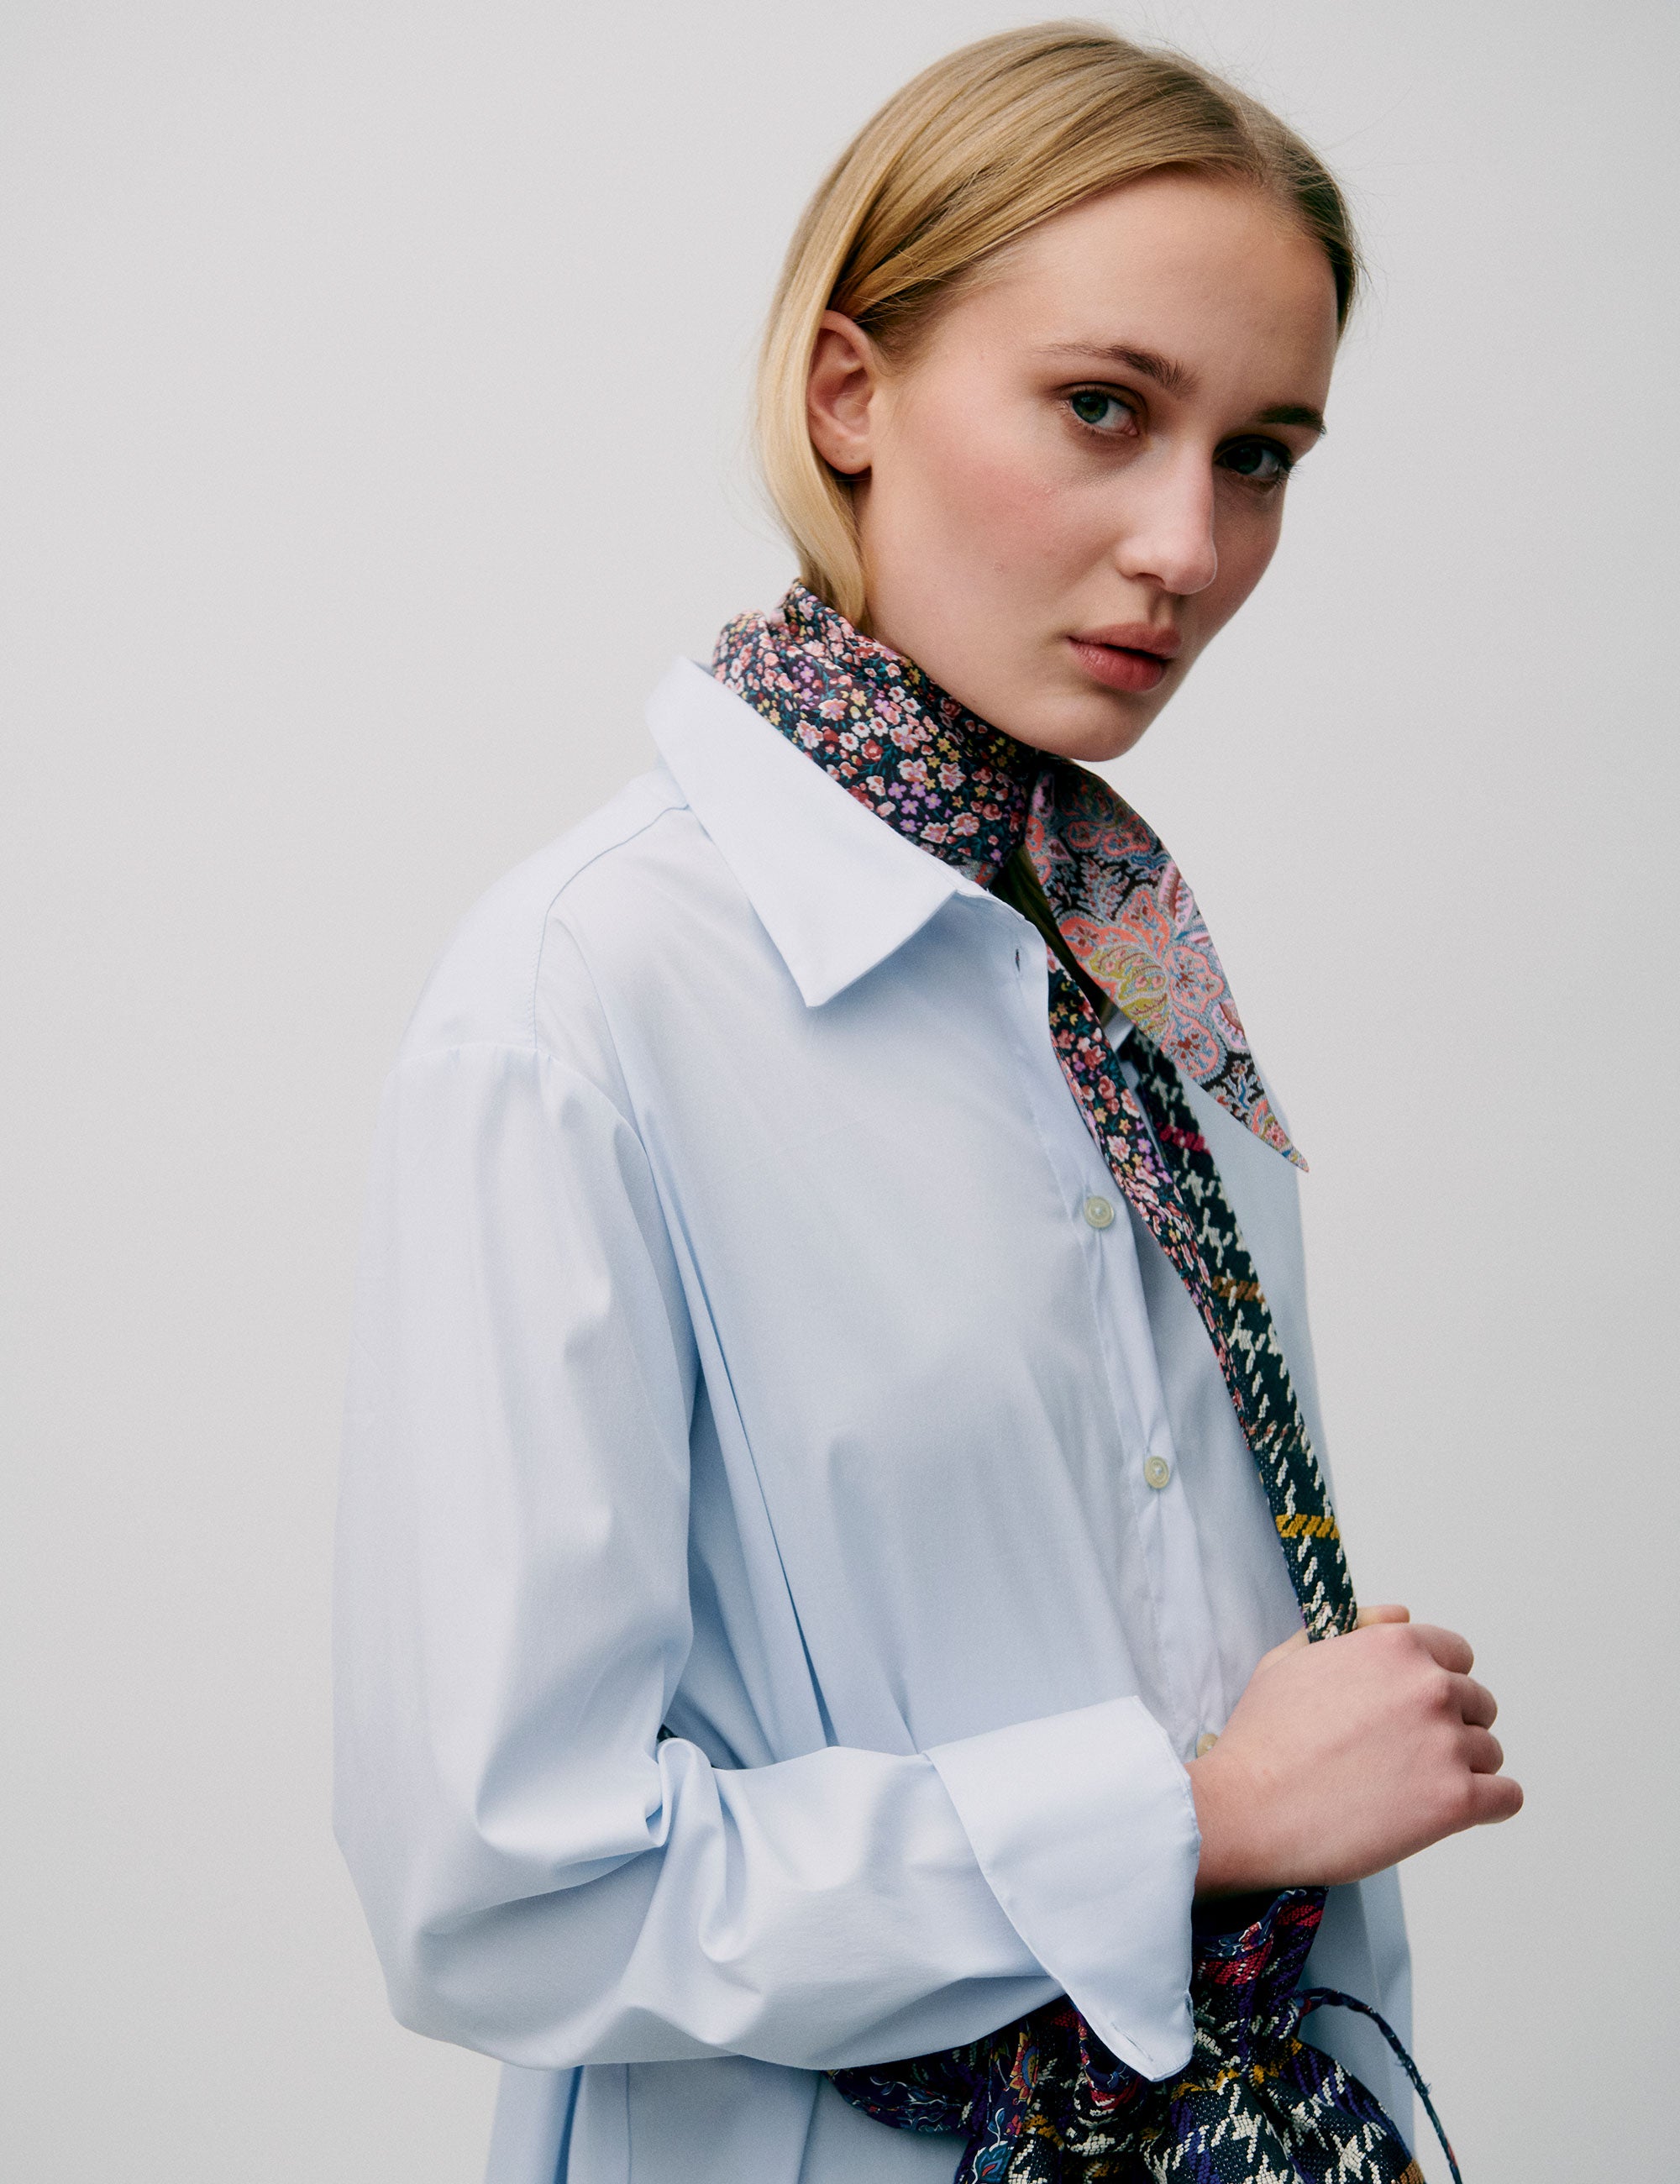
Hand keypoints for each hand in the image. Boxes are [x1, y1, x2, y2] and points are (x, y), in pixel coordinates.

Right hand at [1187, 1605, 1522, 1893]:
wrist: (1247, 1807)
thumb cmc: (1263, 1737)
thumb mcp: (1293, 1657)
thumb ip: (1355, 1628)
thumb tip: (1401, 1614)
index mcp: (1395, 1646)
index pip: (1457, 1657)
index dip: (1435, 1683)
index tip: (1411, 1712)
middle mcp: (1429, 1687)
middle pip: (1479, 1704)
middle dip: (1450, 1727)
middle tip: (1405, 1756)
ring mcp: (1446, 1744)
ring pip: (1490, 1753)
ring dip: (1463, 1769)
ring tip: (1412, 1788)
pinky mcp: (1456, 1801)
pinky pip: (1506, 1797)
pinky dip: (1485, 1805)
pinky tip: (1447, 1812)